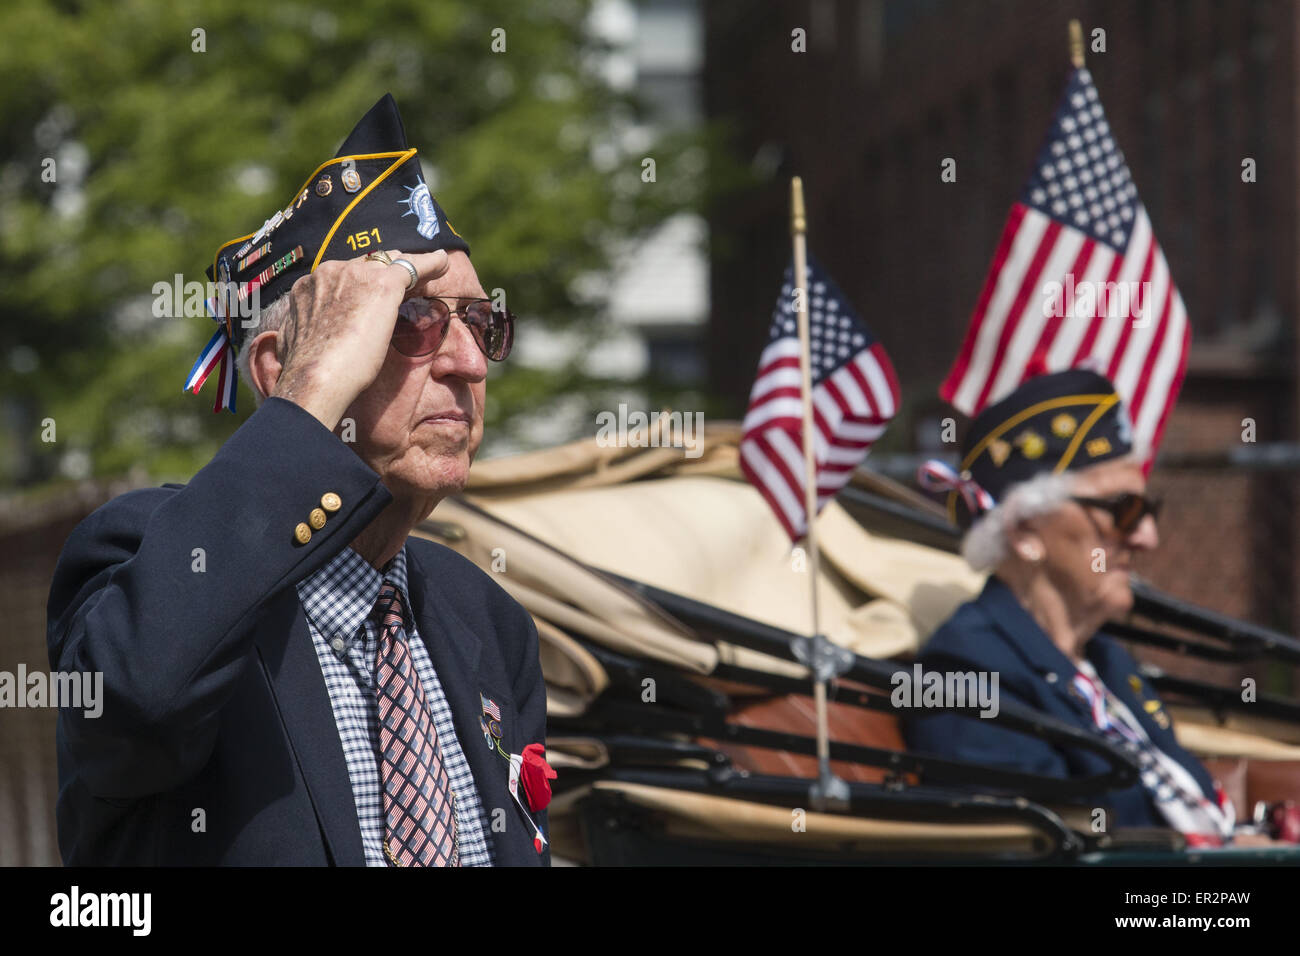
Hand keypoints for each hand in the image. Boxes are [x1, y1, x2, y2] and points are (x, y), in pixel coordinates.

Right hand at [271, 249, 449, 429]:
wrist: (317, 377)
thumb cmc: (306, 373)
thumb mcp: (296, 343)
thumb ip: (306, 331)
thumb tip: (297, 343)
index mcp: (307, 285)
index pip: (343, 275)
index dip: (361, 284)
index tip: (371, 296)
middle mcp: (330, 272)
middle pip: (367, 264)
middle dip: (384, 272)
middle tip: (402, 285)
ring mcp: (356, 274)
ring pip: (389, 263)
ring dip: (406, 272)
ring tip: (427, 273)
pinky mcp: (383, 284)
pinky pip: (413, 267)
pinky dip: (430, 265)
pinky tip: (442, 264)